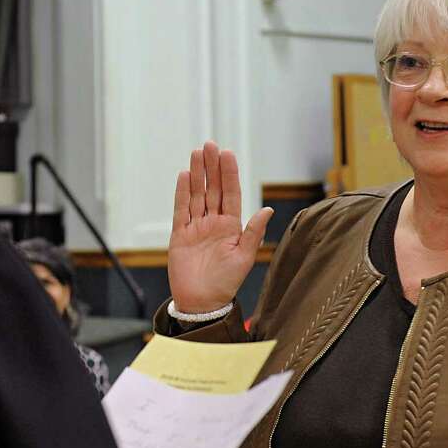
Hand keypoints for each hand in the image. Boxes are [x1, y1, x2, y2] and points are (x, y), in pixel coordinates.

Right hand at [168, 141, 273, 312]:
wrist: (202, 302)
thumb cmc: (225, 283)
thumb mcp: (244, 257)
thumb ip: (253, 233)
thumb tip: (267, 210)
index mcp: (231, 226)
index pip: (230, 194)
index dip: (229, 174)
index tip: (227, 154)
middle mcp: (213, 223)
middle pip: (212, 189)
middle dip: (211, 167)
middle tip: (210, 145)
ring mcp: (196, 227)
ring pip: (196, 195)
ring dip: (197, 174)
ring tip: (197, 153)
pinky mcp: (180, 234)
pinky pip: (181, 210)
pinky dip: (182, 193)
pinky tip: (185, 176)